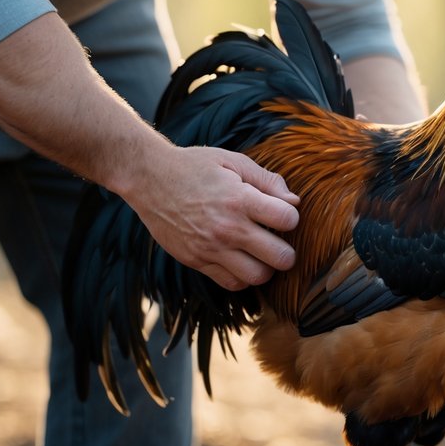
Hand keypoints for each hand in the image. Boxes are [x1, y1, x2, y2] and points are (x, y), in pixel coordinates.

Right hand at [121, 146, 300, 290]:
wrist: (149, 178)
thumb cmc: (195, 167)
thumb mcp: (234, 161)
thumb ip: (268, 181)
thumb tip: (295, 202)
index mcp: (240, 200)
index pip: (289, 220)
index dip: (292, 216)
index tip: (281, 213)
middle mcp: (227, 228)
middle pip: (281, 257)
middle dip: (287, 249)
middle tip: (279, 240)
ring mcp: (210, 248)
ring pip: (258, 277)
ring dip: (267, 267)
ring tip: (260, 253)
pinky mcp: (195, 261)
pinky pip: (232, 283)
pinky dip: (243, 276)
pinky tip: (241, 260)